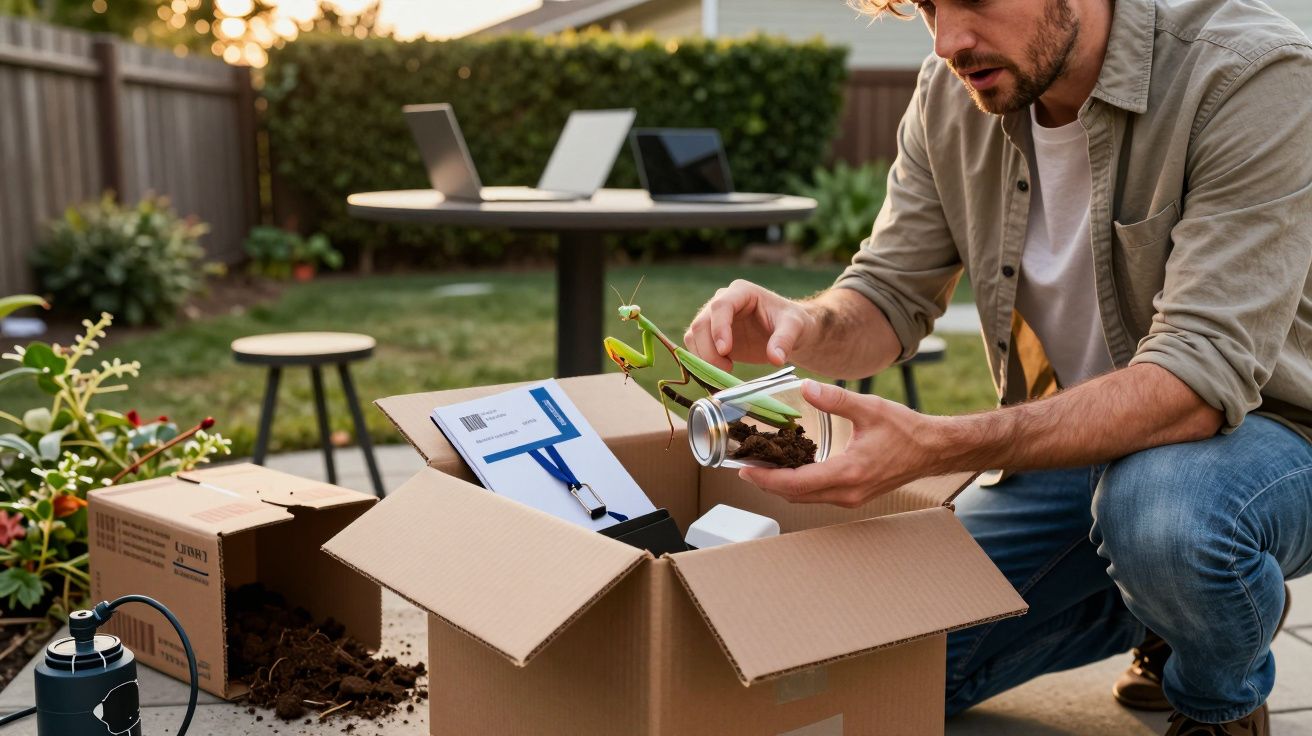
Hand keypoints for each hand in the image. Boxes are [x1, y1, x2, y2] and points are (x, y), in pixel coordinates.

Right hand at [683, 280, 815, 371]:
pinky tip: (720, 374)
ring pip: (693, 337)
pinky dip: (702, 363)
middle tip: (726, 371)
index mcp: (741, 292)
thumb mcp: (794, 327)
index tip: (725, 351)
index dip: (719, 328)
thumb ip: (784, 340)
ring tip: (725, 374)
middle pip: (701, 323)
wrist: (789, 333)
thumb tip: (775, 359)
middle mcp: (722, 302)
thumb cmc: (792, 323)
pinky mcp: (710, 337)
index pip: (721, 306)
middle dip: (708, 349)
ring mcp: (713, 320)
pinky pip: (696, 349)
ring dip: (703, 358)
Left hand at [739, 380, 939, 506]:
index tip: (745, 470)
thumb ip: (835, 399)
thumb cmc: (906, 430)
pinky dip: (799, 485)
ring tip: (762, 467)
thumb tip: (806, 387)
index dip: (766, 479)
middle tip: (746, 466)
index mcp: (848, 472)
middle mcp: (847, 492)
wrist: (932, 450)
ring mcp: (851, 497)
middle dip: (768, 483)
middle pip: (795, 495)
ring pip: (805, 498)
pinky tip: (791, 468)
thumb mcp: (870, 408)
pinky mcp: (854, 495)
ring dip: (782, 486)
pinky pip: (817, 495)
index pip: (796, 483)